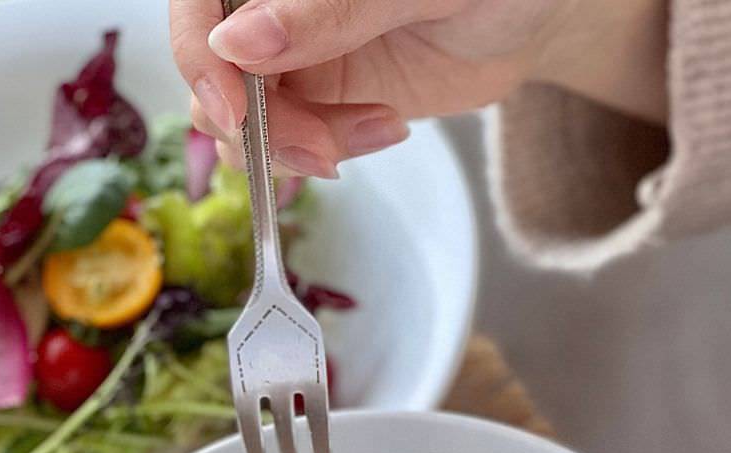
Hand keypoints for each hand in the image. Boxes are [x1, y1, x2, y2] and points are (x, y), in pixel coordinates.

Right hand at [170, 0, 668, 178]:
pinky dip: (317, 158)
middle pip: (215, 78)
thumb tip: (239, 44)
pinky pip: (283, 147)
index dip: (200, 60)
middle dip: (266, 128)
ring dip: (296, 148)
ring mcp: (289, 57)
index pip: (198, 7)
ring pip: (242, 124)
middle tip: (328, 150)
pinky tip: (376, 135)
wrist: (532, 16)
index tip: (238, 114)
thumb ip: (329, 11)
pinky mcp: (316, 102)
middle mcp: (270, 8)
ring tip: (378, 130)